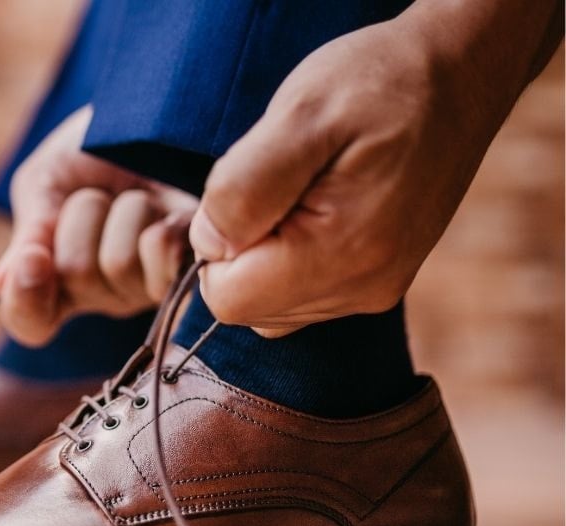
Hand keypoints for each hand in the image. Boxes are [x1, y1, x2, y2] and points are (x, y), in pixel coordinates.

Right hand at [0, 106, 198, 346]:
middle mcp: (98, 293)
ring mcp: (144, 285)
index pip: (30, 321)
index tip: (33, 256)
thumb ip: (29, 231)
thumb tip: (2, 285)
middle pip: (75, 275)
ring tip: (134, 194)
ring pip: (119, 263)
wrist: (153, 114)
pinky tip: (167, 207)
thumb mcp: (45, 181)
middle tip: (96, 193)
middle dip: (81, 215)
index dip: (26, 296)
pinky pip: (165, 258)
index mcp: (52, 280)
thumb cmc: (92, 151)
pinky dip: (163, 221)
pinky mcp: (188, 268)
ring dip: (124, 210)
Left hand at [189, 2, 559, 336]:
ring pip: (272, 305)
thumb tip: (208, 245)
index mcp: (340, 254)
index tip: (251, 189)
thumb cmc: (378, 84)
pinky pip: (302, 293)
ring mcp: (374, 290)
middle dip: (242, 250)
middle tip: (281, 183)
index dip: (217, 245)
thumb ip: (243, 189)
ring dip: (266, 251)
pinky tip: (318, 205)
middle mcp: (362, 288)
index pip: (227, 299)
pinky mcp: (379, 282)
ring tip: (304, 188)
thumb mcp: (299, 115)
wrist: (459, 76)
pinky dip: (292, 255)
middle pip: (249, 307)